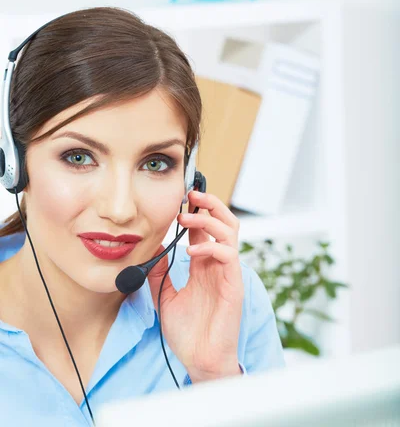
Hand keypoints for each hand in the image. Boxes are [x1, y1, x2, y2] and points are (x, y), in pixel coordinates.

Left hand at [147, 190, 243, 381]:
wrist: (200, 360)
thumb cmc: (187, 331)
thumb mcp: (164, 295)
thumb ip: (160, 271)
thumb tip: (150, 248)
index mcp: (204, 264)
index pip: (205, 228)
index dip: (195, 211)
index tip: (179, 200)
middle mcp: (218, 264)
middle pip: (224, 221)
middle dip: (210, 203)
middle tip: (191, 194)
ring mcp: (227, 273)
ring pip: (230, 231)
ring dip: (209, 219)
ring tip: (187, 218)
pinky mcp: (233, 285)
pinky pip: (228, 256)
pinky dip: (211, 247)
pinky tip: (192, 252)